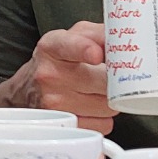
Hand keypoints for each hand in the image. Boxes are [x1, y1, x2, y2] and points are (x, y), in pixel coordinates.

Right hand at [0, 21, 116, 131]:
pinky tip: (92, 106)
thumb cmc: (56, 61)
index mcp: (52, 47)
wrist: (28, 88)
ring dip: (111, 99)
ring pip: (108, 106)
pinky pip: (104, 124)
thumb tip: (129, 39)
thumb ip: (100, 33)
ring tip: (97, 90)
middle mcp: (49, 75)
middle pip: (103, 81)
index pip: (70, 47)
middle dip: (117, 80)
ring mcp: (54, 103)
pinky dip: (104, 117)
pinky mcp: (64, 125)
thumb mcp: (73, 36)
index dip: (85, 50)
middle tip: (112, 75)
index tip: (96, 54)